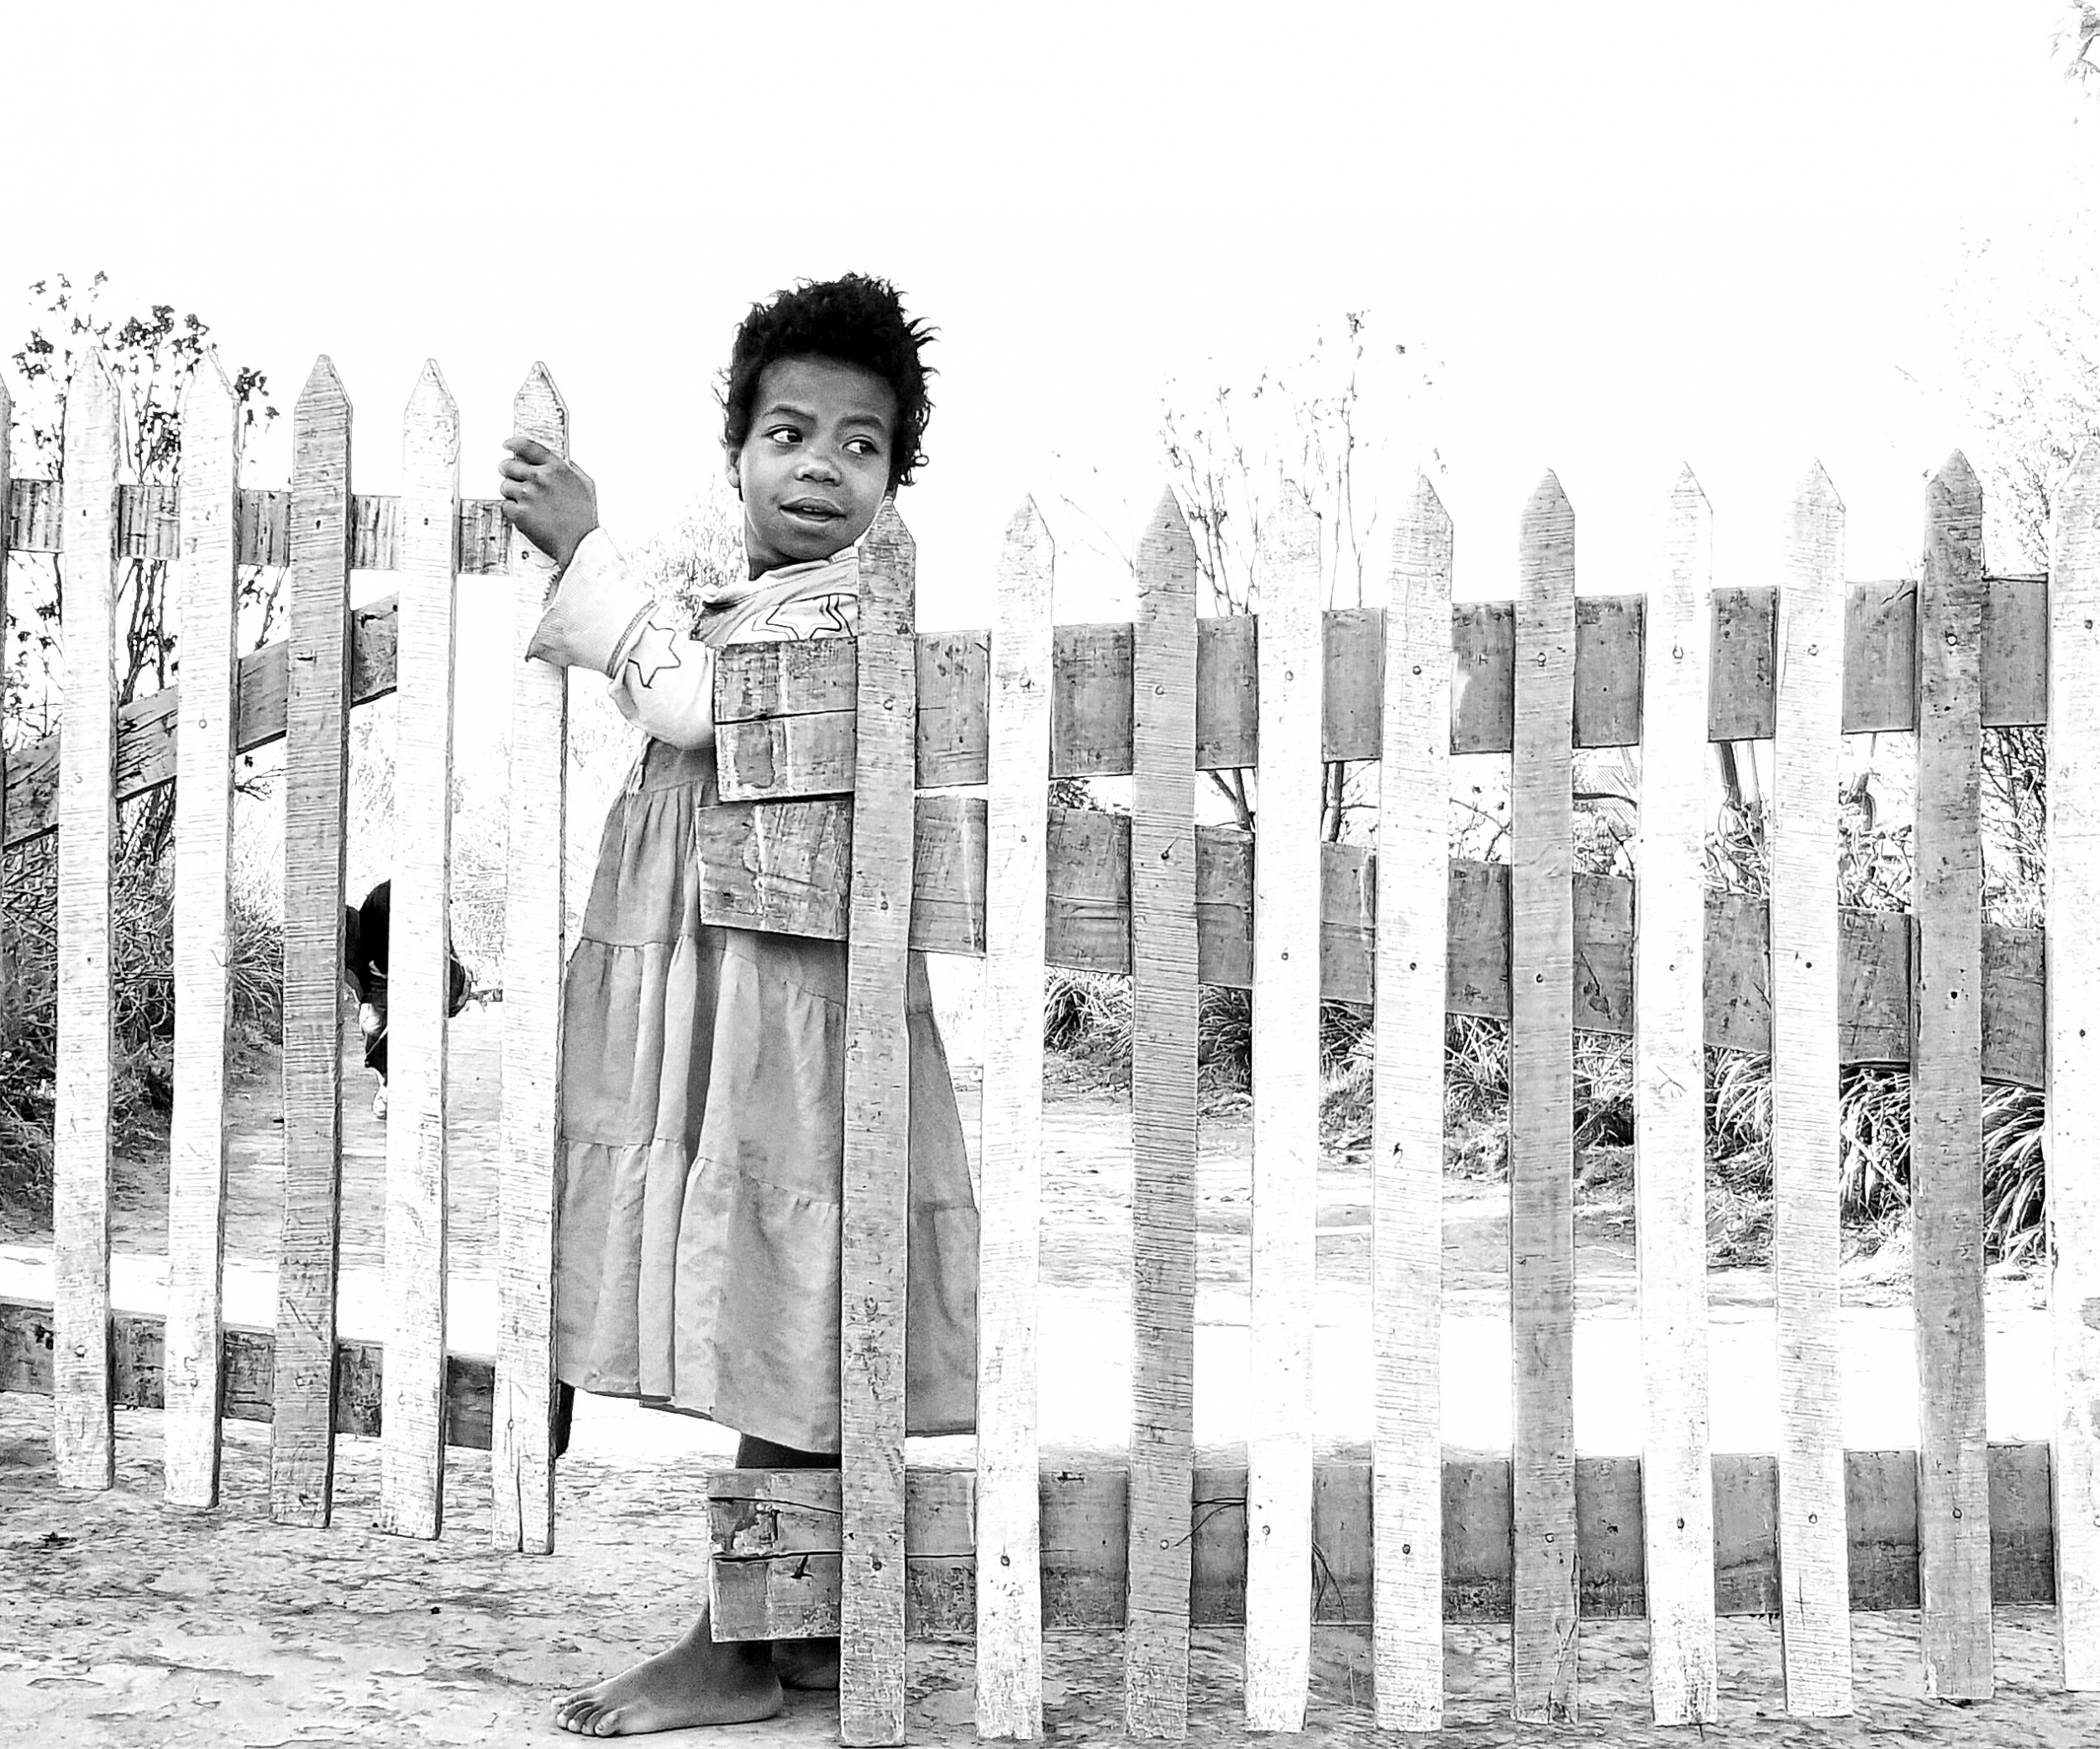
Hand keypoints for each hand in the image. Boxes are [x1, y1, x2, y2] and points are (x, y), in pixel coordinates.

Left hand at [499, 437, 598, 568]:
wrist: (580, 543)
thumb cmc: (584, 518)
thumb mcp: (585, 485)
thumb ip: (571, 469)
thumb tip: (561, 463)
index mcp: (556, 468)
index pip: (527, 446)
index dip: (514, 443)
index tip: (507, 445)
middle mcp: (540, 478)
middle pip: (508, 465)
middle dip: (508, 471)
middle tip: (512, 478)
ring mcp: (528, 495)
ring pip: (504, 486)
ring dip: (511, 493)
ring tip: (526, 503)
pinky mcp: (519, 512)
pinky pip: (505, 505)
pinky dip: (512, 511)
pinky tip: (526, 515)